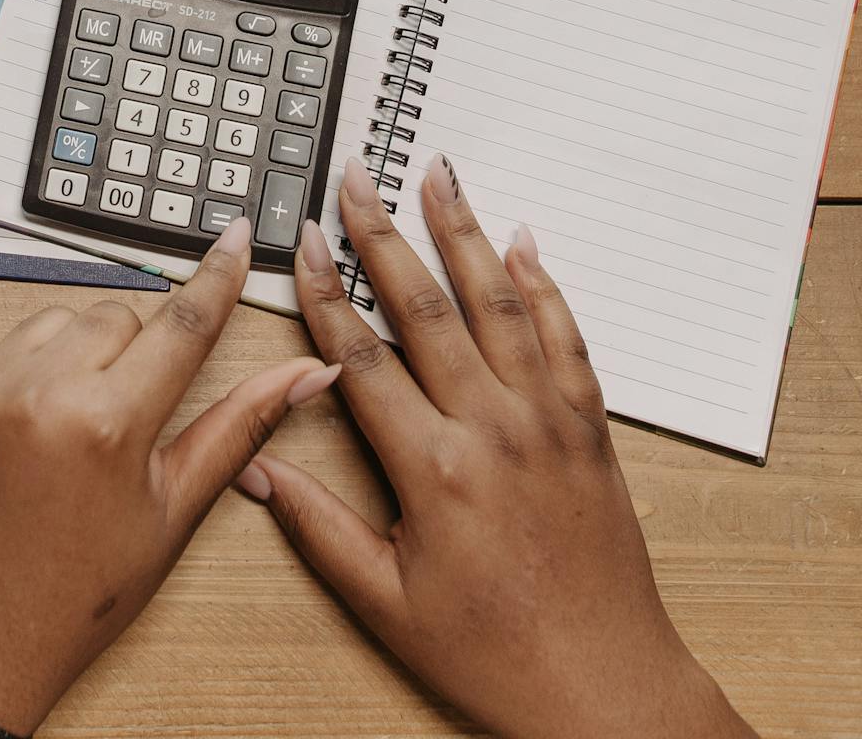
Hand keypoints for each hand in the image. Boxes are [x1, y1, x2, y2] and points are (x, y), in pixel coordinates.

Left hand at [0, 217, 337, 736]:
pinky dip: (25, 377)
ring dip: (78, 354)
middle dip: (135, 351)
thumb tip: (306, 375)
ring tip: (75, 430)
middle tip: (129, 418)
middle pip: (119, 315)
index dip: (218, 275)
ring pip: (58, 321)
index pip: (183, 323)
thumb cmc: (75, 594)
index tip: (236, 236)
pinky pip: (2, 349)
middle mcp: (39, 392)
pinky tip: (27, 439)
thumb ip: (238, 428)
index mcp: (108, 425)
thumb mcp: (170, 514)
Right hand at [236, 155, 758, 738]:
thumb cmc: (495, 656)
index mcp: (434, 471)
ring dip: (464, 232)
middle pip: (425, 307)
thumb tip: (257, 470)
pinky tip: (523, 243)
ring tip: (440, 174)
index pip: (361, 357)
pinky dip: (544, 285)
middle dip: (385, 233)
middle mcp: (493, 430)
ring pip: (498, 303)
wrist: (604, 688)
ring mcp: (547, 421)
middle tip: (360, 177)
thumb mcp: (387, 604)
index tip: (308, 241)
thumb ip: (320, 528)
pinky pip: (565, 338)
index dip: (327, 292)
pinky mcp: (589, 428)